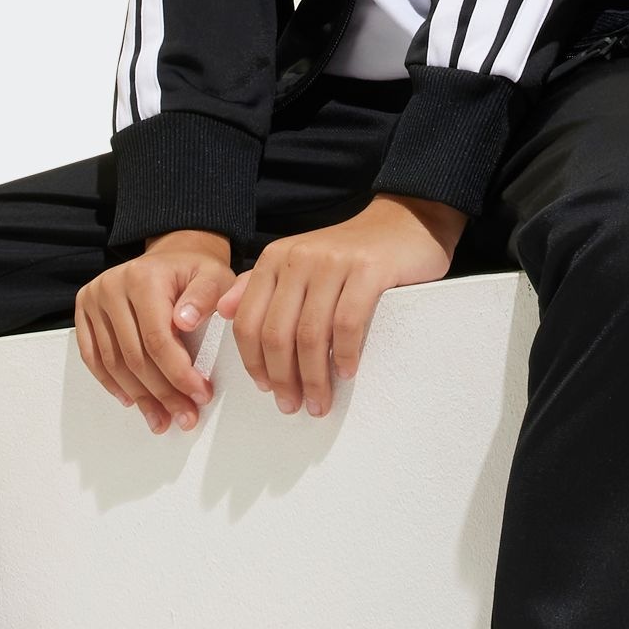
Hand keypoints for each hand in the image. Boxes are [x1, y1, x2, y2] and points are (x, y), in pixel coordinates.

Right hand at [75, 230, 232, 434]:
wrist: (171, 258)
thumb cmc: (194, 273)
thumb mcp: (215, 277)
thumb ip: (206, 297)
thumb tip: (183, 321)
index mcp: (143, 278)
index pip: (157, 338)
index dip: (178, 373)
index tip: (199, 395)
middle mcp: (111, 287)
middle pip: (134, 356)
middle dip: (162, 393)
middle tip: (184, 416)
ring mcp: (93, 300)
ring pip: (113, 363)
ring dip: (138, 397)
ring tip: (161, 418)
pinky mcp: (83, 312)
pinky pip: (92, 357)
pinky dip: (111, 383)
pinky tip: (131, 401)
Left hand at [215, 192, 467, 417]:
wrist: (404, 223)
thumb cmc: (350, 254)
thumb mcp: (299, 263)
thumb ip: (259, 285)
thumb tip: (224, 312)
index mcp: (274, 260)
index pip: (248, 322)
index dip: (253, 363)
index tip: (266, 389)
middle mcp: (298, 258)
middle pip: (276, 333)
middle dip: (283, 379)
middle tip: (294, 406)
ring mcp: (332, 262)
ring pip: (310, 335)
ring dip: (314, 378)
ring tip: (320, 402)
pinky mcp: (368, 270)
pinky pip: (347, 323)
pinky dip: (344, 355)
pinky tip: (346, 372)